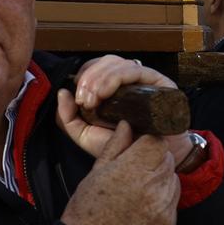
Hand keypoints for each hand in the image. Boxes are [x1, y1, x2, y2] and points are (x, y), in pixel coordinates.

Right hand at [58, 123, 179, 224]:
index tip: (140, 147)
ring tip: (137, 193)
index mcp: (134, 169)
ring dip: (160, 182)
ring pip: (173, 182)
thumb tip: (127, 125)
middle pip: (167, 160)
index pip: (157, 141)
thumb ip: (116, 146)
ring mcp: (164, 211)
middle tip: (135, 171)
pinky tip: (141, 212)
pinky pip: (171, 207)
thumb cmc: (86, 212)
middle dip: (154, 160)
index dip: (148, 142)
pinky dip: (161, 205)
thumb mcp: (95, 173)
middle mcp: (154, 188)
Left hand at [62, 55, 192, 162]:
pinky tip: (106, 93)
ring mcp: (145, 80)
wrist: (153, 162)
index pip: (97, 66)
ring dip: (100, 78)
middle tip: (84, 100)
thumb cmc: (122, 147)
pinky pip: (137, 71)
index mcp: (114, 87)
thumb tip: (63, 92)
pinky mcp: (160, 83)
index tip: (77, 97)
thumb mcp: (87, 136)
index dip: (84, 74)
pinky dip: (116, 78)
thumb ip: (69, 118)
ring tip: (93, 99)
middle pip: (107, 62)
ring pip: (119, 64)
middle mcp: (130, 80)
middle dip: (90, 78)